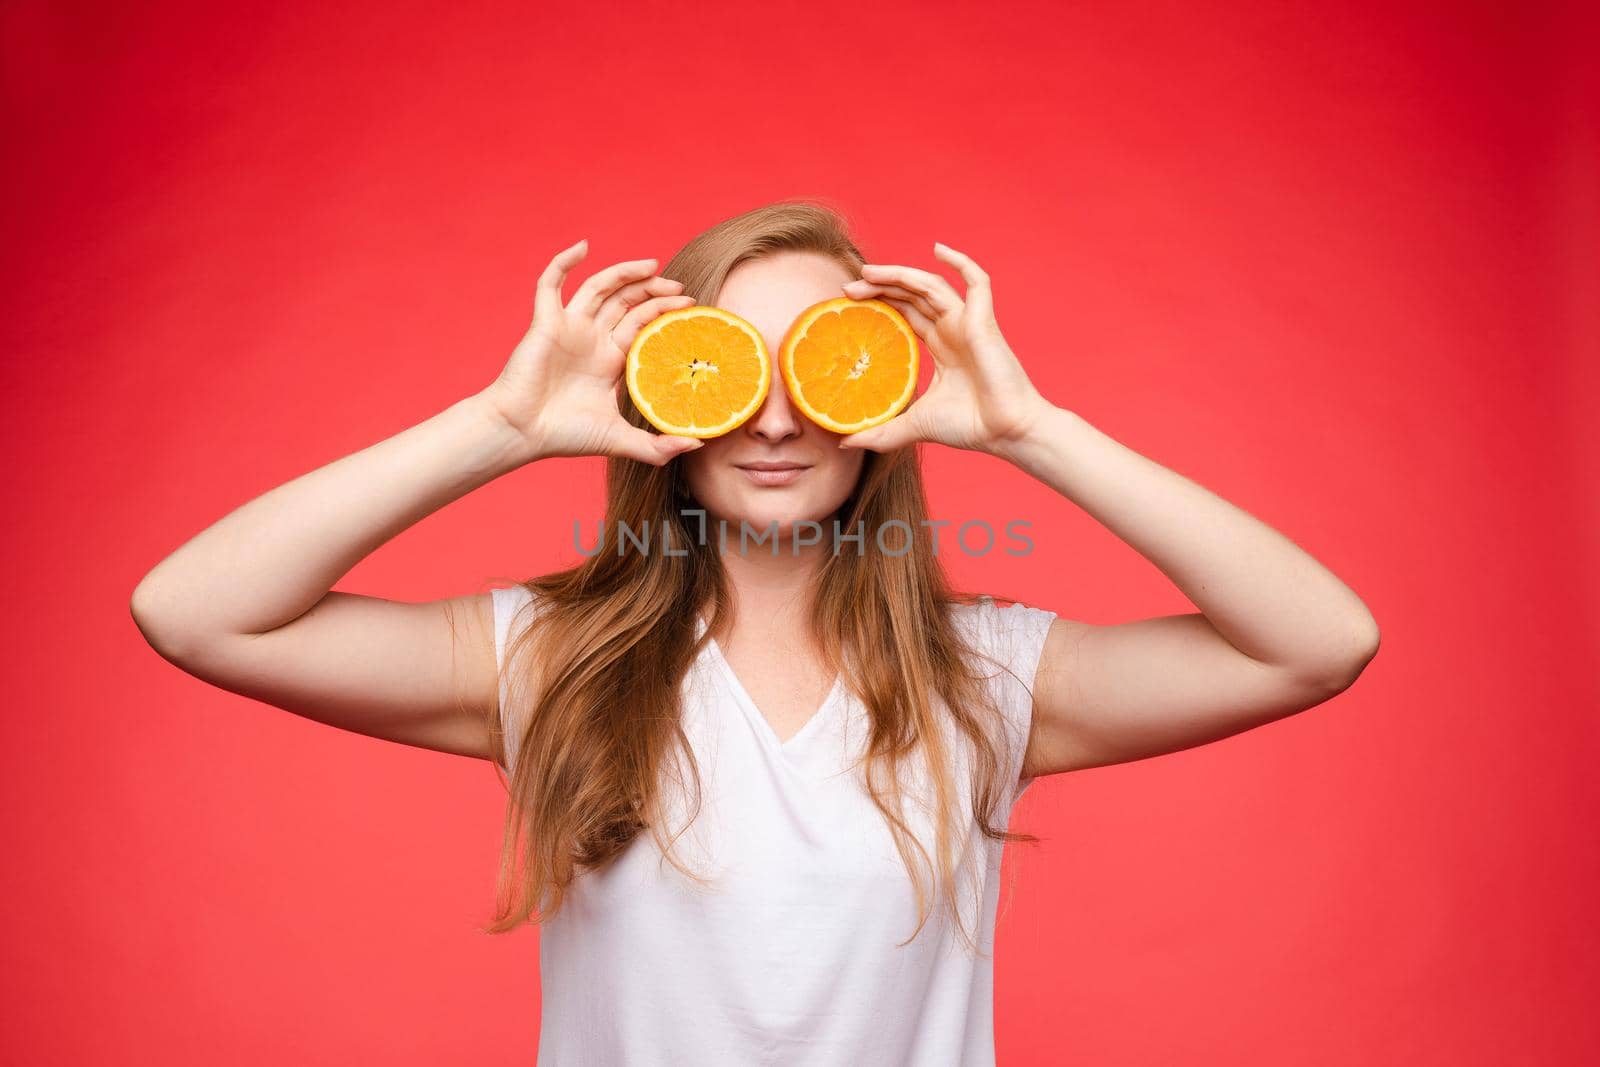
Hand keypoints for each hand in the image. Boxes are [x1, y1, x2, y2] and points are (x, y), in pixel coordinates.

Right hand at [479, 239, 704, 464]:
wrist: (522, 433)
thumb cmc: (565, 436)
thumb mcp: (621, 441)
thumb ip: (657, 446)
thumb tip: (697, 445)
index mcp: (609, 360)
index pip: (642, 325)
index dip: (663, 312)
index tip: (690, 307)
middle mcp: (591, 339)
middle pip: (627, 302)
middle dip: (653, 291)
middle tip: (679, 288)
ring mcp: (569, 328)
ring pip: (600, 288)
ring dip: (625, 273)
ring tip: (652, 265)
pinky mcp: (545, 322)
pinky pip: (550, 283)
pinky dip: (563, 262)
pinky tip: (583, 247)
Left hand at [837, 242, 1051, 454]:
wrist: (1006, 432)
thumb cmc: (971, 427)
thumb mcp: (914, 426)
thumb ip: (881, 432)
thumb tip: (844, 444)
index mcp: (942, 347)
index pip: (906, 314)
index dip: (881, 303)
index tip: (848, 303)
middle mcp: (954, 330)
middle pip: (912, 296)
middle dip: (880, 288)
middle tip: (847, 289)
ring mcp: (969, 323)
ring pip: (931, 285)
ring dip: (900, 274)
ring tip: (868, 272)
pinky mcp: (984, 321)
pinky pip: (978, 282)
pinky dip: (961, 262)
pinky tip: (938, 249)